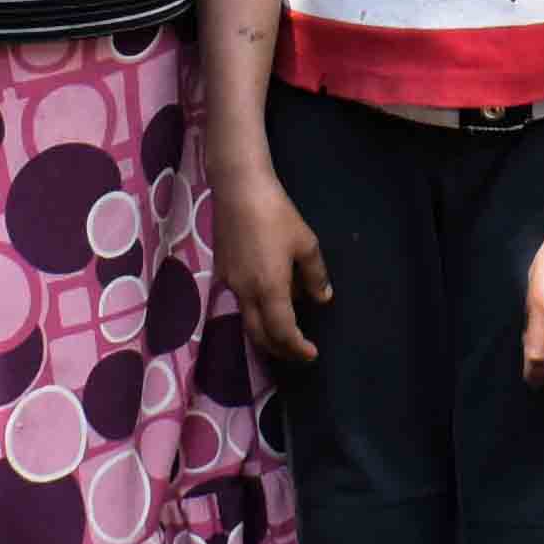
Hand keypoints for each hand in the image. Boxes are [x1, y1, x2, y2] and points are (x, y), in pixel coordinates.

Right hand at [213, 160, 325, 369]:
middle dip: (280, 350)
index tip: (311, 354)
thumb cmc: (276, 214)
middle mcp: (245, 293)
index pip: (282, 333)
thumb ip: (315, 276)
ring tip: (285, 332)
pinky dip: (255, 312)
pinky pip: (239, 301)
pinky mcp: (221, 271)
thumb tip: (322, 298)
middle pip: (259, 336)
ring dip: (266, 334)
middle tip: (298, 352)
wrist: (238, 189)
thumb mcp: (306, 243)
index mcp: (269, 289)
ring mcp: (230, 282)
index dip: (297, 348)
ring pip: (246, 321)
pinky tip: (267, 300)